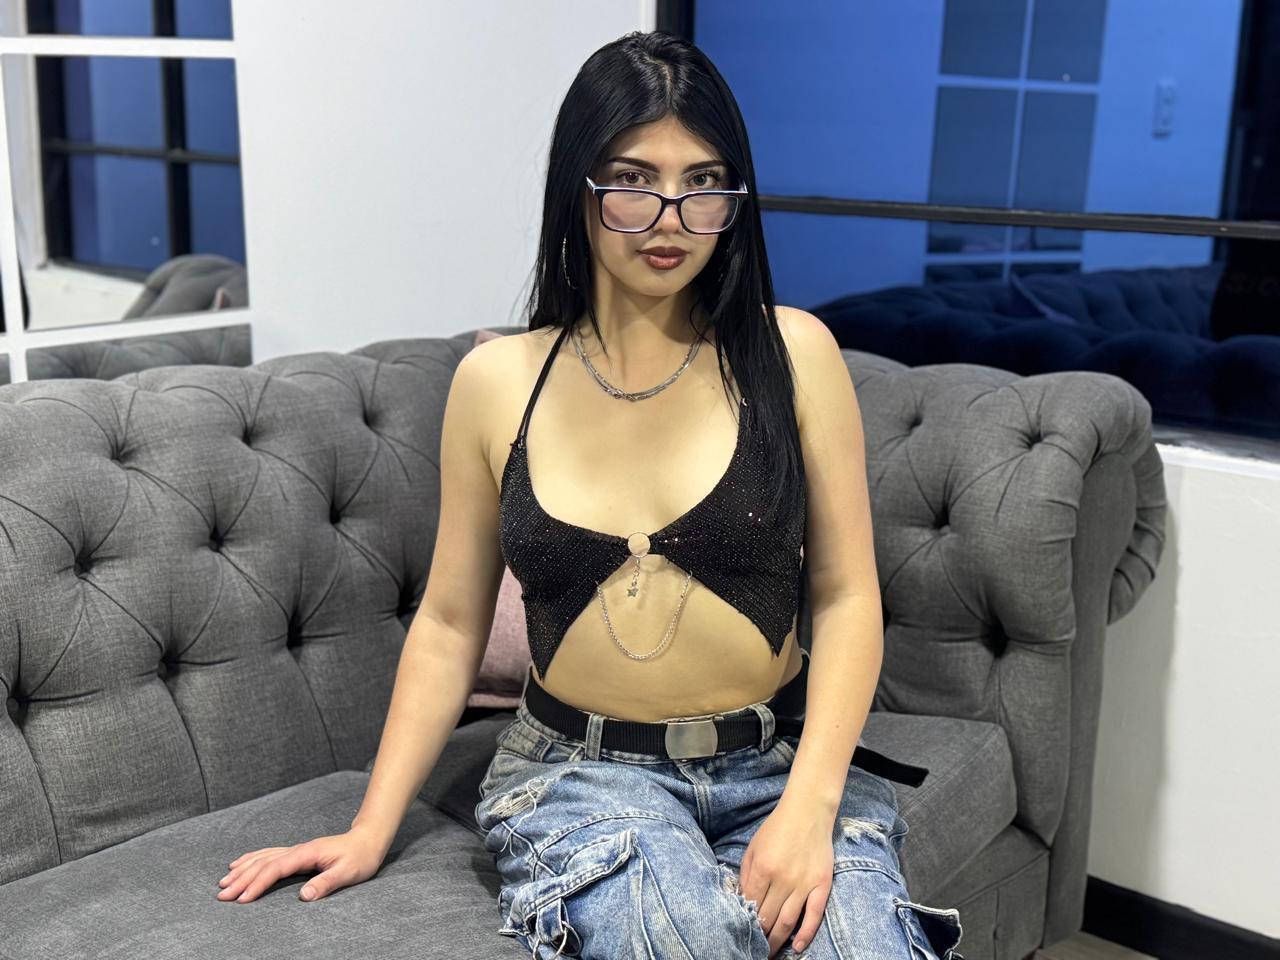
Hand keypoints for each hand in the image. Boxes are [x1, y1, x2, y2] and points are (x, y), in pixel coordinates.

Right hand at [216, 827, 386, 903]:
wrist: (368, 840)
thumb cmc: (360, 858)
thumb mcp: (348, 873)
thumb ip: (326, 883)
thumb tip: (304, 896)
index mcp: (308, 853)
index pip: (276, 869)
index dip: (258, 884)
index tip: (242, 899)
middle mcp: (298, 850)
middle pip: (264, 863)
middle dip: (242, 879)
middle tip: (222, 895)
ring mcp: (297, 850)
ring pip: (263, 858)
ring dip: (243, 870)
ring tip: (224, 882)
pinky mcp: (297, 853)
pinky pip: (269, 855)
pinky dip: (252, 859)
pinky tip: (241, 864)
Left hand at [738, 797, 834, 957]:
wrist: (808, 811)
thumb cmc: (777, 828)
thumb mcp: (753, 847)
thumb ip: (746, 874)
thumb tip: (740, 900)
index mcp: (763, 868)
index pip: (751, 904)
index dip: (745, 921)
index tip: (741, 933)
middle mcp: (783, 879)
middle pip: (768, 917)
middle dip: (759, 936)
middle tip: (754, 950)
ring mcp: (804, 883)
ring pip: (788, 921)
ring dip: (777, 941)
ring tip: (769, 953)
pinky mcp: (822, 884)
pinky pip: (814, 915)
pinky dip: (806, 933)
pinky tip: (796, 947)